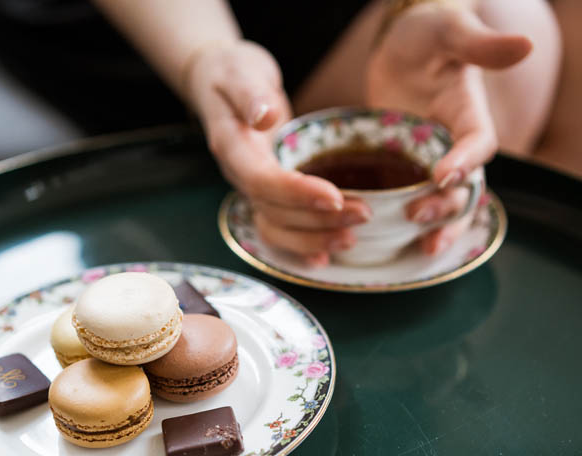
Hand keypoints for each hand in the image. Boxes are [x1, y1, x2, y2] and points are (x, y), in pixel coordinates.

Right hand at [185, 40, 369, 266]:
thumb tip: (264, 117)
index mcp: (231, 148)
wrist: (218, 80)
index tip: (334, 196)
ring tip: (353, 236)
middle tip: (363, 213)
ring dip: (314, 238)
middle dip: (318, 219)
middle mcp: (239, 175)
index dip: (296, 193)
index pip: (261, 180)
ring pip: (277, 228)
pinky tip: (326, 257)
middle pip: (274, 211)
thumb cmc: (231, 74)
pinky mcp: (266, 193)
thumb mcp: (239, 72)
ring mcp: (251, 188)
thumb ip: (250, 94)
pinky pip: (279, 229)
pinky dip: (301, 247)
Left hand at [366, 2, 530, 253]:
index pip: (478, 144)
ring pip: (442, 203)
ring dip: (436, 226)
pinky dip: (403, 222)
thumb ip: (480, 45)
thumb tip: (524, 45)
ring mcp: (429, 158)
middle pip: (465, 187)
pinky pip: (407, 199)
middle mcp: (454, 144)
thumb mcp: (450, 30)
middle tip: (419, 216)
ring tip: (421, 247)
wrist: (401, 42)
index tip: (443, 175)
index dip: (465, 162)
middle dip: (447, 207)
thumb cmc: (429, 30)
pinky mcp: (403, 166)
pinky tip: (387, 242)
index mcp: (470, 115)